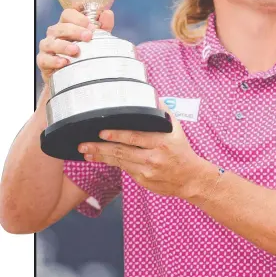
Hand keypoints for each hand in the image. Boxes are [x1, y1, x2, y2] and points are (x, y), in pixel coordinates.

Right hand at [37, 9, 113, 84]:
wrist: (74, 76)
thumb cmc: (84, 54)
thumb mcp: (96, 40)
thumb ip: (103, 27)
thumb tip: (107, 13)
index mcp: (66, 25)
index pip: (68, 14)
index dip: (78, 18)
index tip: (90, 25)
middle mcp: (55, 34)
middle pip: (61, 27)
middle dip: (75, 31)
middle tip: (88, 37)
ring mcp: (48, 47)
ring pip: (51, 42)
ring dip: (64, 46)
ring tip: (76, 50)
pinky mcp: (43, 61)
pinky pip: (45, 59)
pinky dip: (54, 60)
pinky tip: (64, 62)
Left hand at [77, 103, 209, 199]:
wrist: (191, 178)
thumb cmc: (182, 150)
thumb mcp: (176, 129)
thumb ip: (163, 113)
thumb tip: (152, 95)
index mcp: (161, 142)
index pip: (135, 137)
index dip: (117, 135)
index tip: (102, 132)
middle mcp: (153, 157)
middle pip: (122, 151)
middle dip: (100, 148)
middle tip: (84, 144)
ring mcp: (147, 171)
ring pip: (119, 162)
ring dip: (101, 156)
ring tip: (86, 152)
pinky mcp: (143, 180)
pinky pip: (124, 169)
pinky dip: (110, 163)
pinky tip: (99, 159)